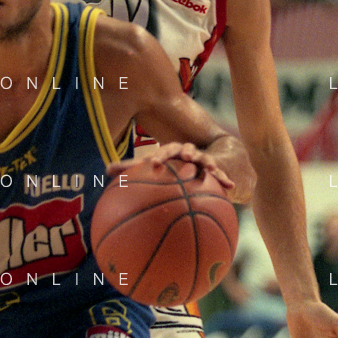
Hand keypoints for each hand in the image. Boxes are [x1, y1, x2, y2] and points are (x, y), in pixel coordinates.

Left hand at [106, 142, 234, 192]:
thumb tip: (106, 169)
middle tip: (184, 158)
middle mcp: (184, 152)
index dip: (159, 157)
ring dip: (206, 162)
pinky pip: (219, 175)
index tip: (153, 165)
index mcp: (168, 152)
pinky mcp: (213, 169)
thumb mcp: (151, 166)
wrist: (195, 158)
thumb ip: (130, 170)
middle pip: (183, 150)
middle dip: (184, 153)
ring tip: (210, 169)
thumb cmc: (167, 166)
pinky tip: (231, 187)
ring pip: (203, 159)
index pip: (162, 151)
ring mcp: (200, 159)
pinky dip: (224, 179)